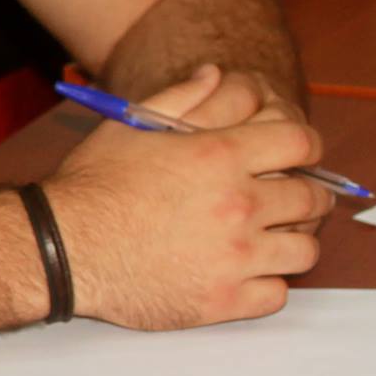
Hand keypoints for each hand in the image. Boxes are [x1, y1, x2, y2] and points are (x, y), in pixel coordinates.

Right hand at [44, 65, 331, 329]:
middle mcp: (238, 206)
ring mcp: (236, 258)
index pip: (301, 142)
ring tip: (269, 237)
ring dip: (291, 240)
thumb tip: (218, 74)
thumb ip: (182, 96)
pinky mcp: (224, 301)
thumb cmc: (94, 184)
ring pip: (305, 250)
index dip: (305, 145)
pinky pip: (277, 294)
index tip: (297, 155)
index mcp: (219, 156)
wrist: (62, 248)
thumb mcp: (131, 125)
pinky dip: (267, 283)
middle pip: (312, 198)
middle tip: (287, 198)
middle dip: (306, 193)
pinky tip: (244, 272)